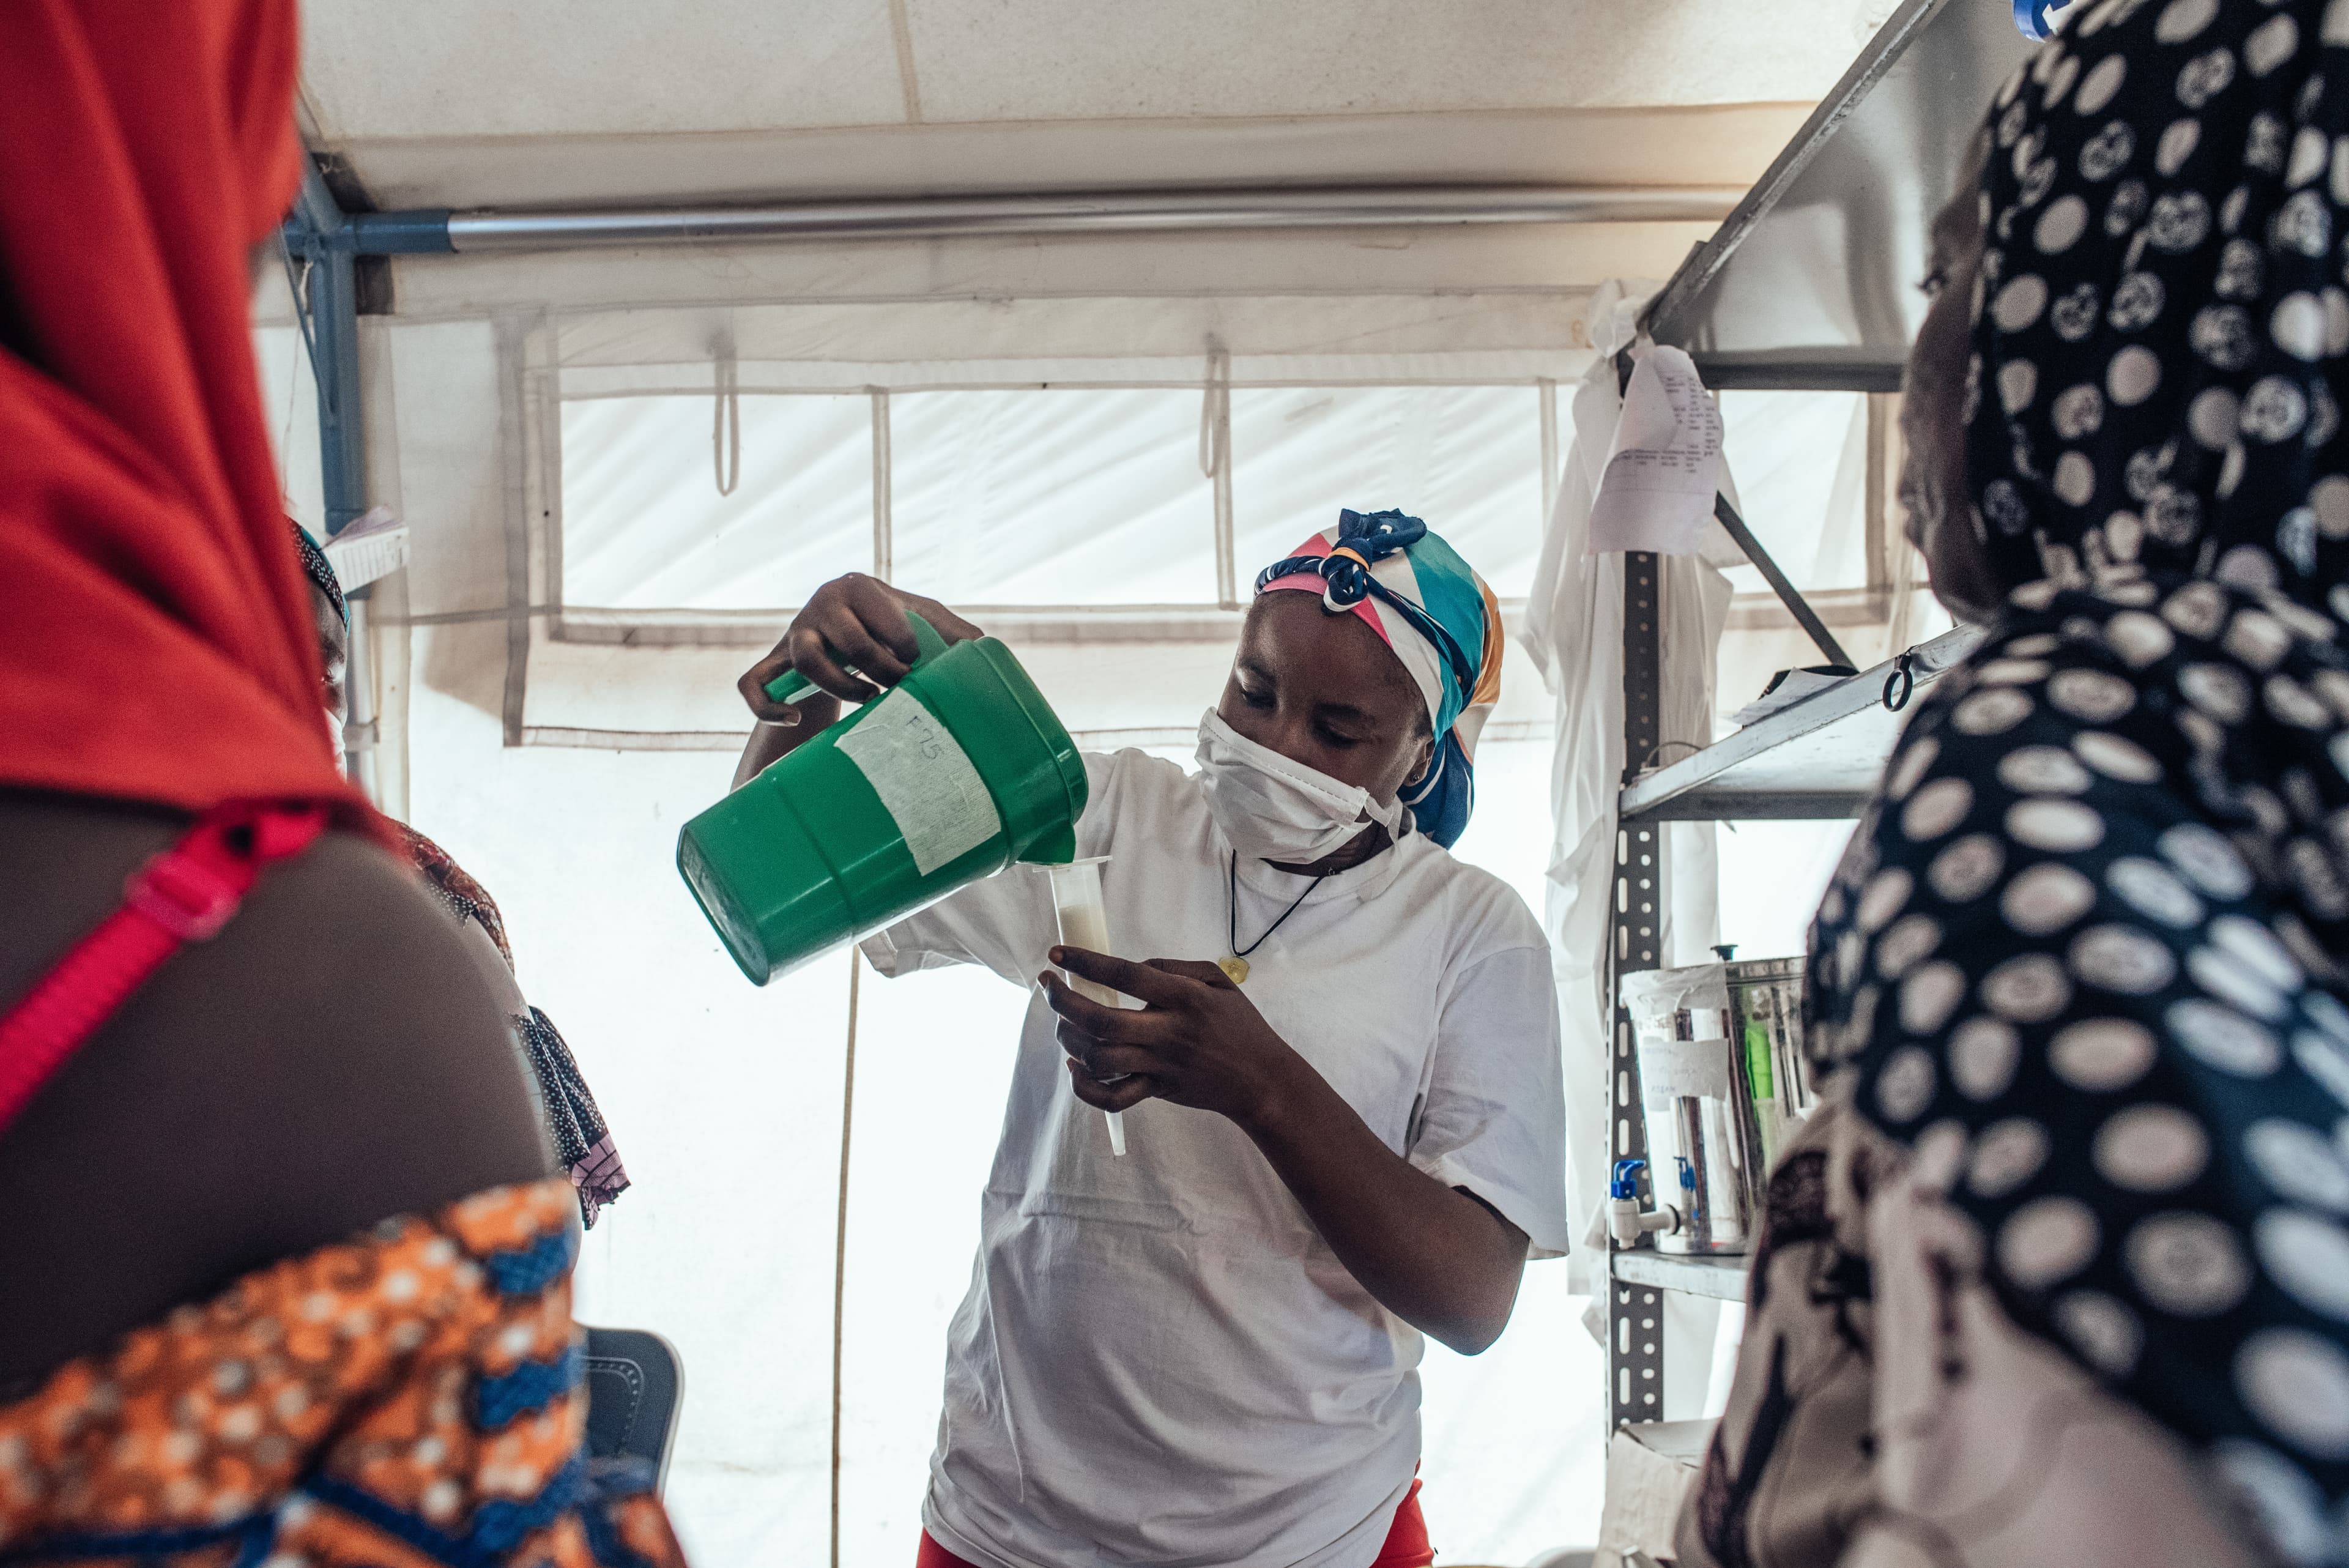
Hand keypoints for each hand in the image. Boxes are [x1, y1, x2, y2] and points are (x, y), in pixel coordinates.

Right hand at [736, 574, 984, 725]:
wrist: (841, 636)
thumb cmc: (889, 626)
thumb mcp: (923, 619)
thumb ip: (952, 630)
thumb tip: (983, 648)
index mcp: (858, 587)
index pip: (884, 616)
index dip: (905, 646)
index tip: (916, 663)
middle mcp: (821, 604)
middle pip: (848, 640)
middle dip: (881, 669)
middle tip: (898, 685)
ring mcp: (793, 635)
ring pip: (805, 660)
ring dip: (840, 687)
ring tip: (868, 699)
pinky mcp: (772, 663)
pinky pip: (753, 684)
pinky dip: (769, 705)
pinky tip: (795, 719)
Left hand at [1039, 949, 1307, 1131]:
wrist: (1261, 1080)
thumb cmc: (1239, 1024)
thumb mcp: (1217, 980)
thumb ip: (1173, 967)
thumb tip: (1131, 966)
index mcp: (1184, 998)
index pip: (1125, 974)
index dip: (1086, 963)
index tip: (1058, 953)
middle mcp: (1169, 1032)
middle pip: (1101, 1020)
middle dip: (1063, 1002)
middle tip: (1048, 986)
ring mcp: (1160, 1065)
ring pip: (1100, 1057)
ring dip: (1070, 1039)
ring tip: (1064, 1023)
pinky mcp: (1156, 1091)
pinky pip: (1113, 1097)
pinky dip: (1086, 1087)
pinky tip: (1077, 1067)